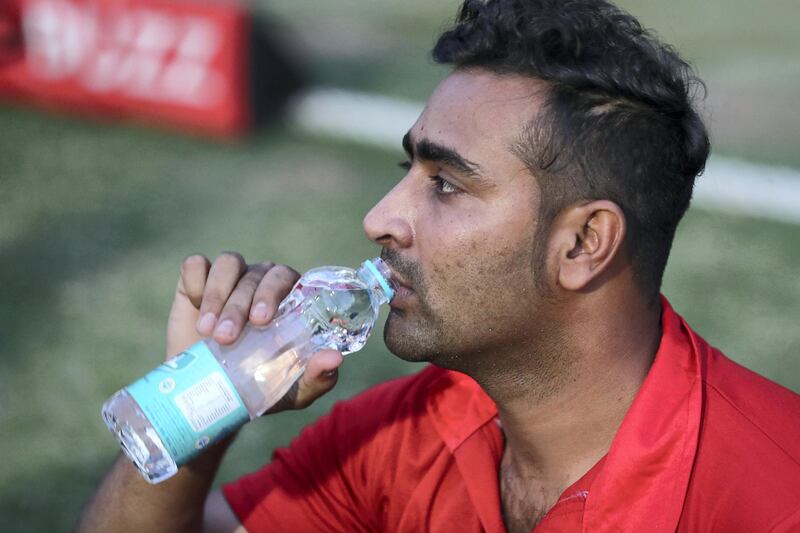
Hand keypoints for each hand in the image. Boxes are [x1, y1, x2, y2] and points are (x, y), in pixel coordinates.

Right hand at [166, 252, 343, 411]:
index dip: (272, 293)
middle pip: (256, 274)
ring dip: (217, 295)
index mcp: (288, 297)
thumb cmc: (261, 386)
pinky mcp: (196, 282)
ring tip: (208, 332)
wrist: (210, 395)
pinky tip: (194, 310)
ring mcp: (230, 278)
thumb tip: (334, 358)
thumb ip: (318, 376)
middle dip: (240, 304)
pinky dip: (196, 282)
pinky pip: (196, 267)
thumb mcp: (294, 390)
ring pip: (228, 265)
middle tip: (227, 336)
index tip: (261, 321)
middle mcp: (261, 281)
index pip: (286, 278)